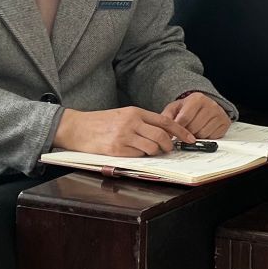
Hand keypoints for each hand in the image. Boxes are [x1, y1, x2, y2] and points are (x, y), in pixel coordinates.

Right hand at [54, 104, 195, 157]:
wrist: (77, 127)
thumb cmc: (100, 122)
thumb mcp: (123, 115)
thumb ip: (141, 121)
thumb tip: (163, 132)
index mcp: (135, 112)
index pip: (165, 121)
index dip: (180, 131)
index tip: (190, 138)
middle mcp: (131, 122)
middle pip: (161, 136)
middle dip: (169, 145)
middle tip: (168, 149)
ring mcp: (124, 136)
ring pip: (152, 147)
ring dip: (154, 152)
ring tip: (148, 150)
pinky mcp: (117, 149)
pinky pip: (138, 155)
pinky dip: (140, 156)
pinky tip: (132, 152)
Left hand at [162, 90, 231, 138]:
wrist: (205, 106)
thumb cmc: (188, 108)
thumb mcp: (175, 108)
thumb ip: (166, 117)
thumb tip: (164, 131)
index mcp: (197, 98)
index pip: (184, 118)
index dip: (177, 128)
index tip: (173, 133)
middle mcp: (210, 104)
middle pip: (193, 128)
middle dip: (187, 132)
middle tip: (185, 130)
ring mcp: (219, 114)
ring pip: (203, 134)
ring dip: (196, 136)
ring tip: (194, 129)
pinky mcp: (225, 123)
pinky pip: (212, 137)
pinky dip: (205, 137)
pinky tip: (203, 130)